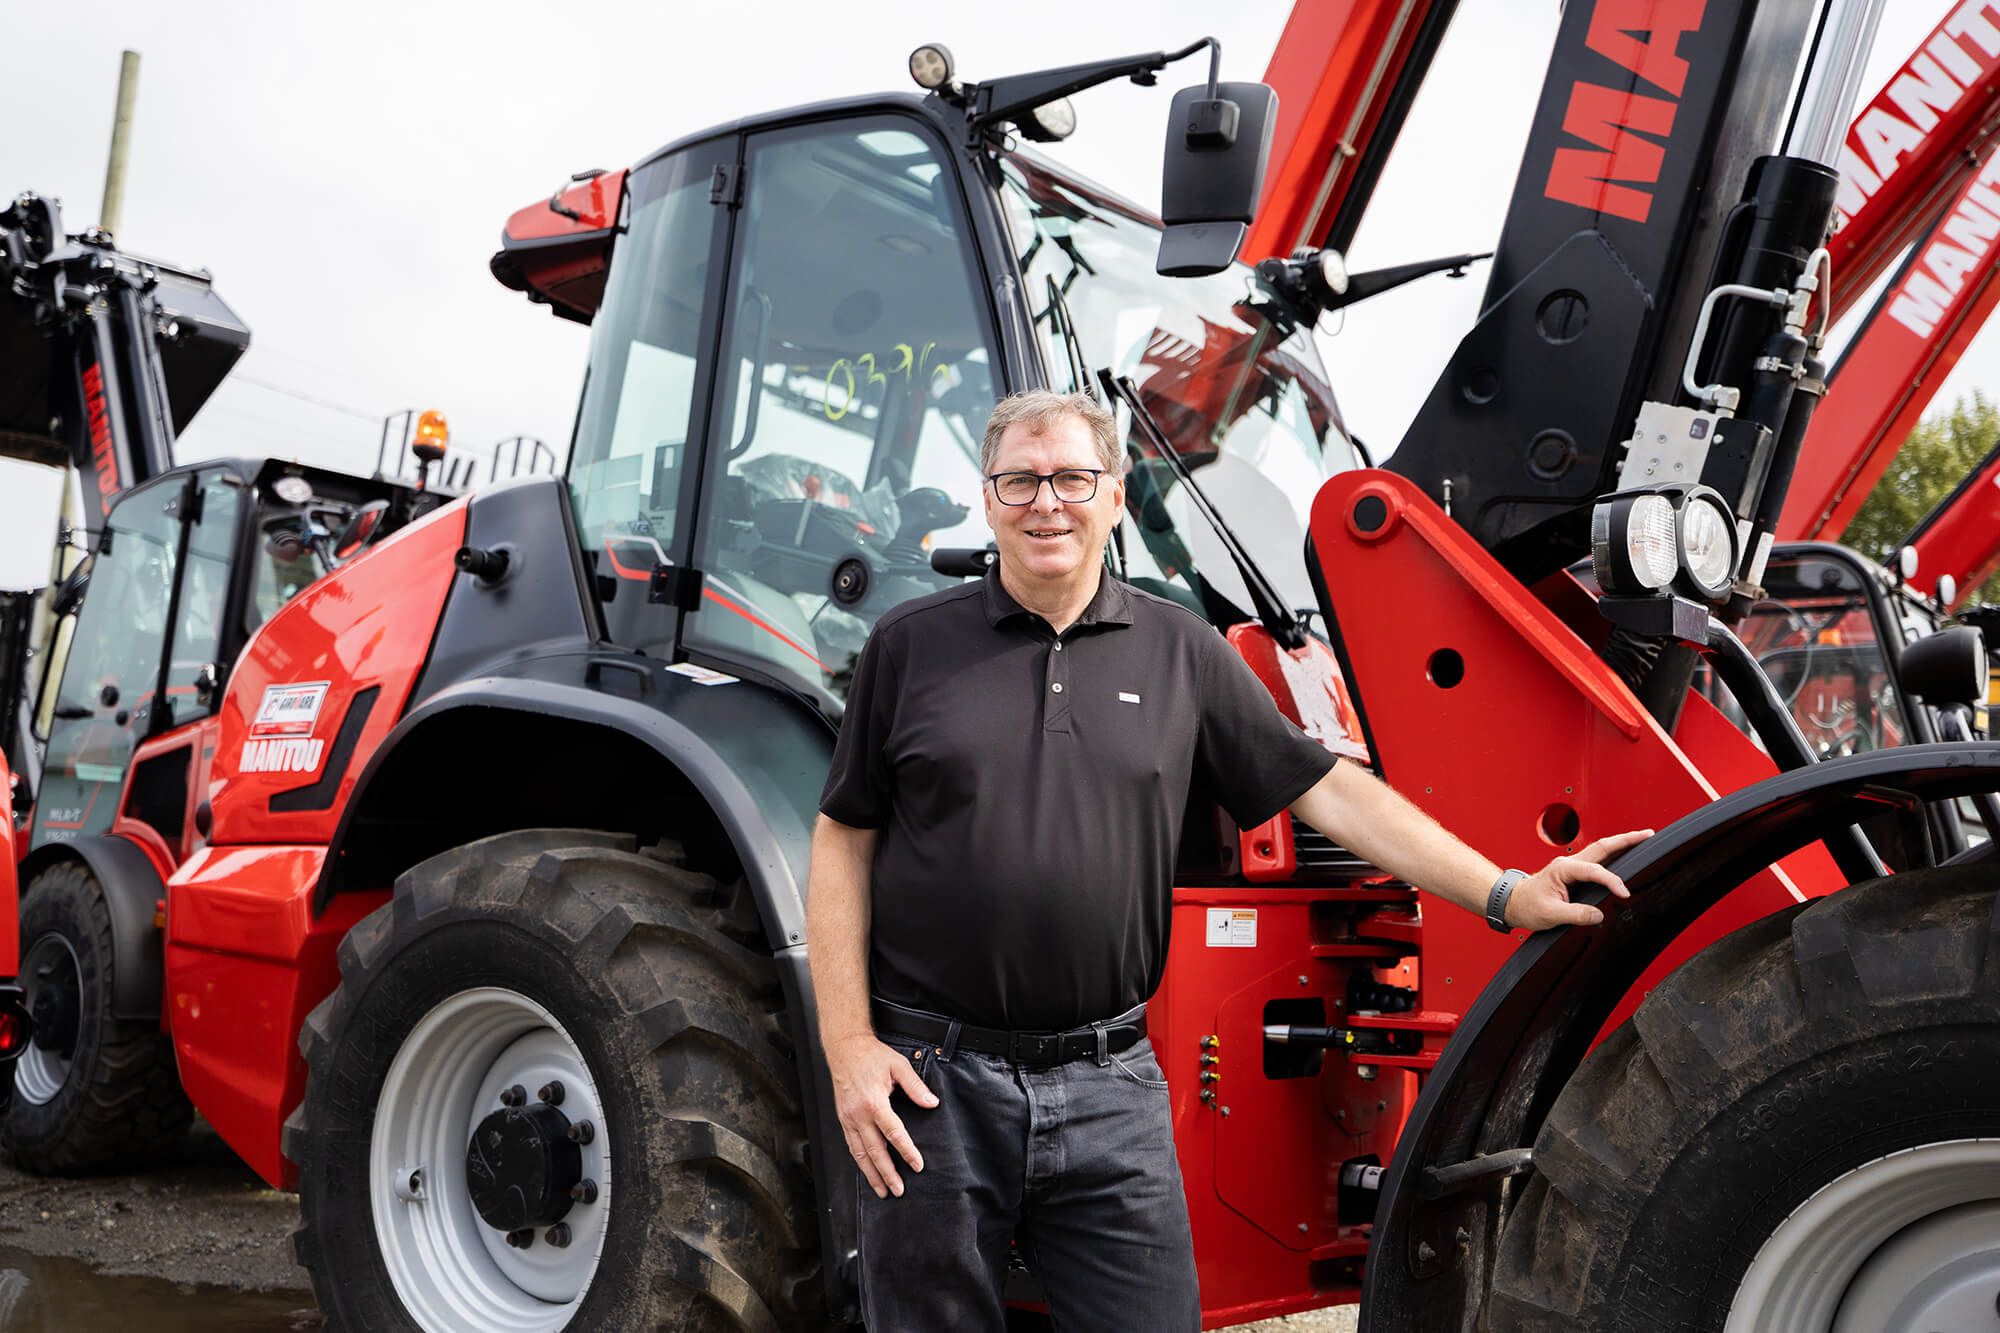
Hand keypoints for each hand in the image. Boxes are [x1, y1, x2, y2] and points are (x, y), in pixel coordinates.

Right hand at [827, 1033, 938, 1198]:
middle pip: (875, 1150)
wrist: (844, 1048)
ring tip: (882, 1190)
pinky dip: (859, 1162)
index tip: (917, 1165)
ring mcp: (848, 1119)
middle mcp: (858, 1114)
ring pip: (859, 1153)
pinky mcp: (843, 1119)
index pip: (893, 1133)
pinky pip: (851, 1145)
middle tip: (898, 1190)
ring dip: (871, 1174)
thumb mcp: (898, 1066)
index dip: (906, 1151)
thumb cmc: (871, 1055)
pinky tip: (867, 1171)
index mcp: (874, 1102)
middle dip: (887, 1173)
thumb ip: (915, 1087)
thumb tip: (931, 1103)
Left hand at [1507, 829, 1653, 930]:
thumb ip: (1576, 914)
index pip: (1594, 871)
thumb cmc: (1528, 905)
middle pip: (1602, 847)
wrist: (1515, 902)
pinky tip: (1627, 856)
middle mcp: (1569, 863)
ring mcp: (1573, 866)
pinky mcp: (1576, 873)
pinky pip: (1599, 861)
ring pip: (1602, 850)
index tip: (1624, 893)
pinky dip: (1615, 856)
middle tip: (1648, 835)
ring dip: (1622, 844)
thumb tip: (1598, 915)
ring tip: (1644, 839)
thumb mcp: (1550, 914)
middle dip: (1626, 840)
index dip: (1611, 881)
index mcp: (1562, 869)